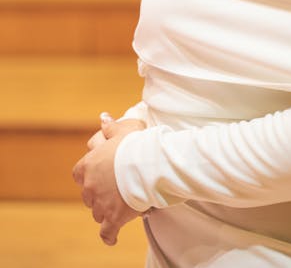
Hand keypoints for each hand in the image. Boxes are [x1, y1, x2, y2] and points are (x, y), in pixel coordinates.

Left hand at [73, 115, 144, 244]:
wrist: (147, 164)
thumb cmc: (135, 144)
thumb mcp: (122, 130)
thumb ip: (110, 127)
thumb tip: (103, 117)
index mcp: (89, 164)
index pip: (79, 173)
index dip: (88, 174)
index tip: (98, 173)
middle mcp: (90, 185)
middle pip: (88, 194)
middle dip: (98, 193)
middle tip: (113, 189)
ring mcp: (100, 203)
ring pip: (96, 212)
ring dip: (104, 210)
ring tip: (117, 207)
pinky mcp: (113, 217)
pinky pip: (107, 231)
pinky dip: (108, 235)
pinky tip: (111, 238)